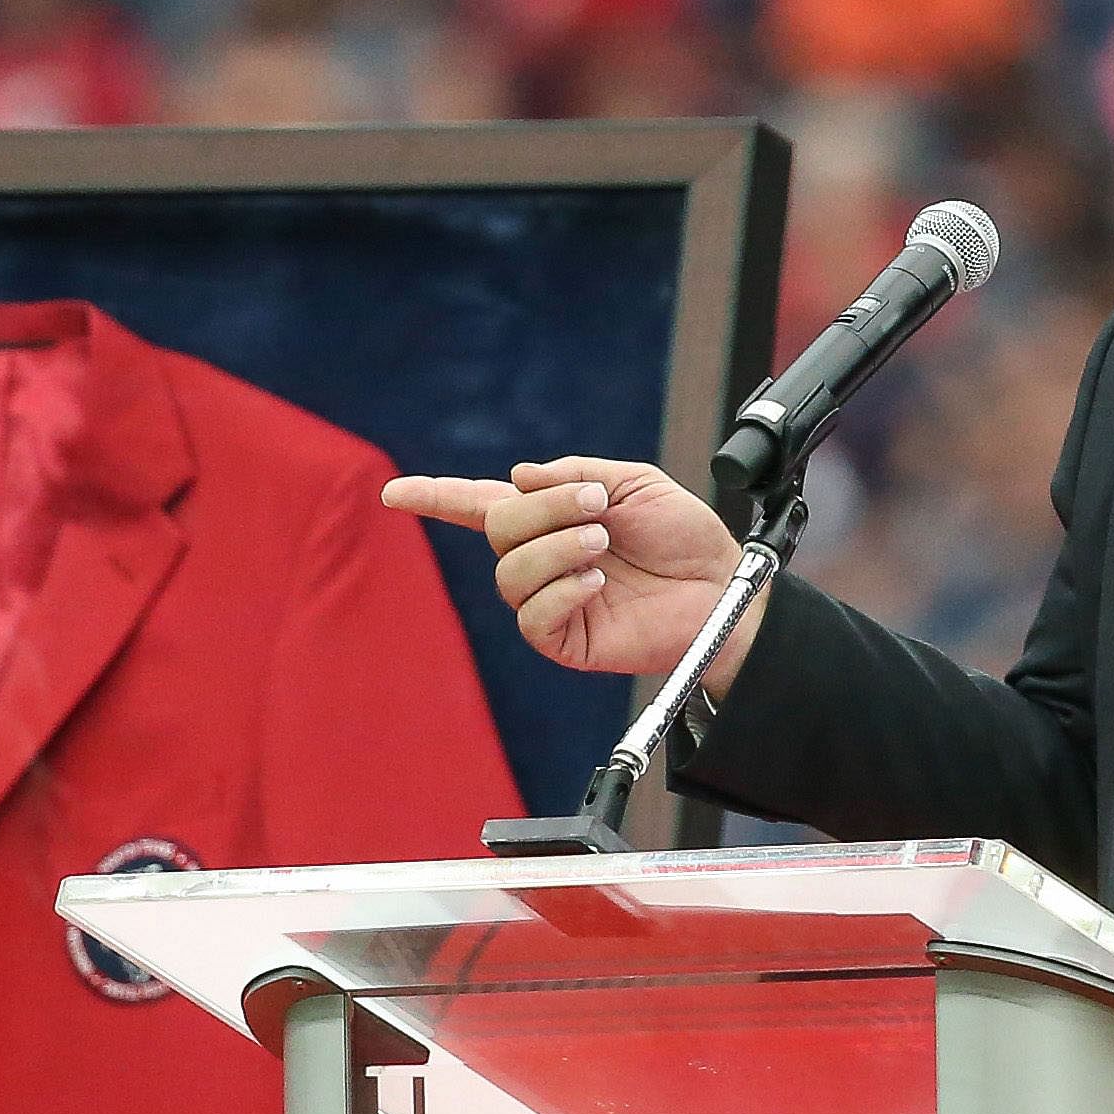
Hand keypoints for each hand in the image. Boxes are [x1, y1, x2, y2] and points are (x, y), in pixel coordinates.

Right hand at [381, 460, 767, 685]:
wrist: (720, 587)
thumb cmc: (682, 536)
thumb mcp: (634, 482)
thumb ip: (575, 473)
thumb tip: (517, 477)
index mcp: (548, 519)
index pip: (477, 504)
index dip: (435, 497)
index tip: (393, 492)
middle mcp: (539, 559)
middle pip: (496, 526)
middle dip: (543, 509)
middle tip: (597, 507)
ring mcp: (548, 600)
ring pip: (509, 571)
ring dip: (557, 548)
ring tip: (603, 544)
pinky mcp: (564, 640)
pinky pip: (532, 617)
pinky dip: (561, 590)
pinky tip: (596, 582)